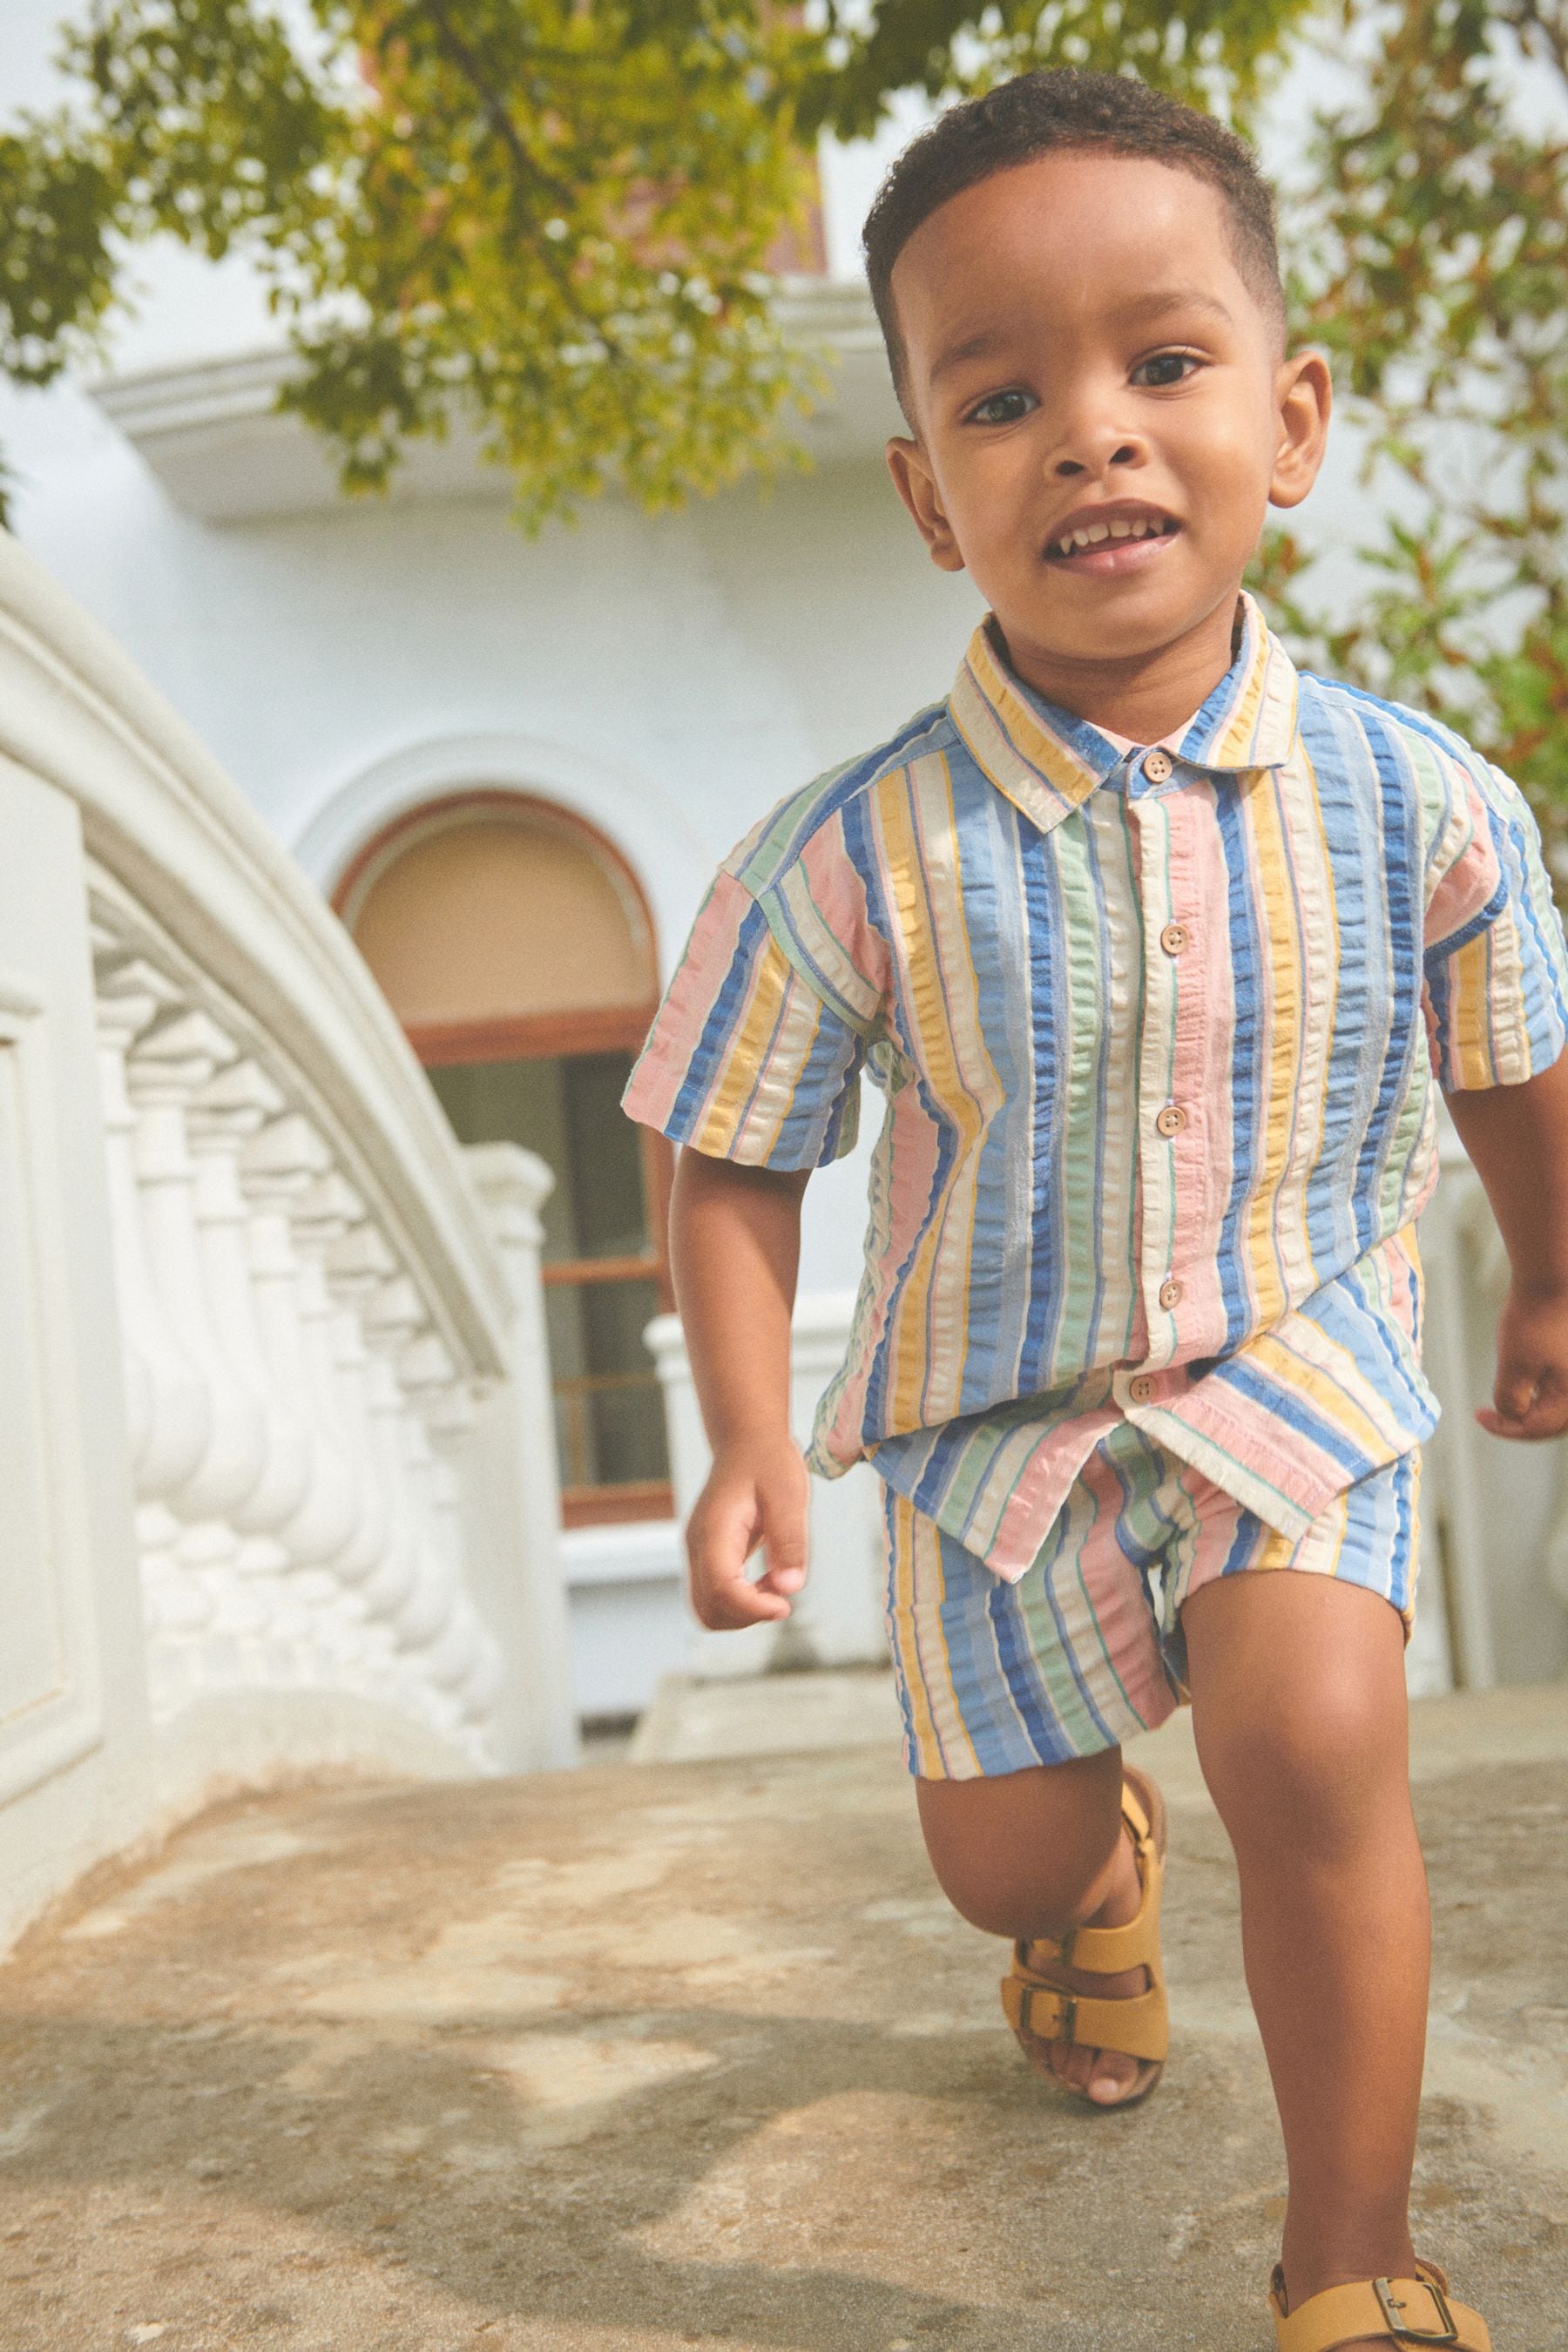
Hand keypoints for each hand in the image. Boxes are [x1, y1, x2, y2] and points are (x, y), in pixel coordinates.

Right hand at [685, 1436, 809, 1627]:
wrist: (747, 1442)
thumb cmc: (769, 1464)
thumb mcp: (789, 1496)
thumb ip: (790, 1541)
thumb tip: (790, 1587)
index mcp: (714, 1531)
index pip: (721, 1589)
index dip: (753, 1608)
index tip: (785, 1605)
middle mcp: (697, 1547)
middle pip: (708, 1610)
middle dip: (747, 1616)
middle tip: (781, 1594)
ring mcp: (697, 1553)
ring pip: (706, 1610)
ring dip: (743, 1612)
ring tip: (775, 1585)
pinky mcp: (705, 1557)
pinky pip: (713, 1597)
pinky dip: (739, 1603)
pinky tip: (766, 1581)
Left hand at [1475, 1283, 1567, 1439]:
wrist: (1549, 1280)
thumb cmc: (1533, 1321)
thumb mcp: (1514, 1364)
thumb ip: (1511, 1398)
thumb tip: (1511, 1416)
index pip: (1536, 1428)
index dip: (1505, 1428)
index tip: (1478, 1416)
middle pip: (1553, 1424)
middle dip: (1522, 1426)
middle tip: (1493, 1419)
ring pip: (1558, 1409)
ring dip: (1533, 1413)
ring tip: (1506, 1406)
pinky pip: (1560, 1391)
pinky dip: (1541, 1396)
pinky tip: (1524, 1388)